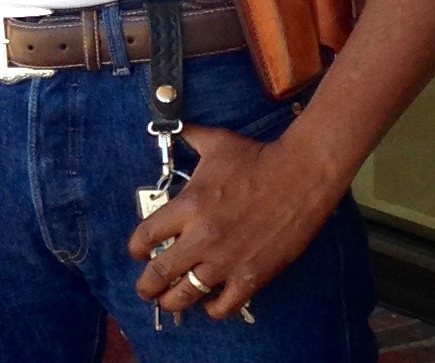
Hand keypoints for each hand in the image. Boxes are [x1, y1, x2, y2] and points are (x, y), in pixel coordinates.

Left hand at [128, 123, 336, 320]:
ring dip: (172, 302)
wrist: (298, 177)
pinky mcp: (250, 278)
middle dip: (147, 286)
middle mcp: (201, 238)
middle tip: (145, 289)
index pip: (146, 236)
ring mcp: (225, 262)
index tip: (137, 253)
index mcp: (189, 206)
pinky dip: (212, 309)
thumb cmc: (255, 158)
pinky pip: (222, 307)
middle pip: (159, 274)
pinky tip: (209, 302)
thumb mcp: (216, 142)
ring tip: (169, 302)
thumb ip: (190, 136)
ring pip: (186, 296)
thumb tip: (174, 125)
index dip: (136, 248)